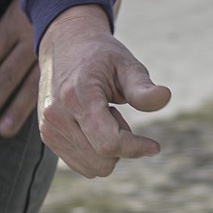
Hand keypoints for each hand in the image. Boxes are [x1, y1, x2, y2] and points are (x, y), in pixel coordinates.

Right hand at [37, 4, 171, 177]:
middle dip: (122, 146)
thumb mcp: (126, 64)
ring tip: (104, 117)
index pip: (109, 143)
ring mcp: (49, 128)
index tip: (154, 146)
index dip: (136, 148)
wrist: (65, 44)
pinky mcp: (47, 136)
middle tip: (118, 115)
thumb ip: (142, 87)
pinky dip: (95, 152)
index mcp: (77, 97)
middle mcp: (57, 116)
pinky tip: (93, 124)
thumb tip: (165, 97)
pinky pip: (81, 164)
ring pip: (92, 168)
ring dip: (108, 149)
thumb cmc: (102, 55)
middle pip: (102, 161)